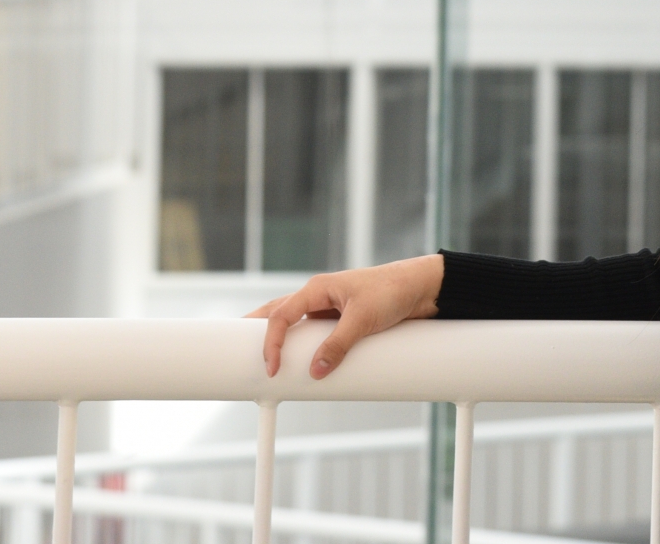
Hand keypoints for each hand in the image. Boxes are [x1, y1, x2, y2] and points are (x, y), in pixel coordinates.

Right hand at [250, 254, 445, 377]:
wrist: (422, 288)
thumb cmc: (393, 291)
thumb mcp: (365, 319)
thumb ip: (339, 345)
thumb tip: (316, 371)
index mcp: (318, 289)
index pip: (281, 315)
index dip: (271, 342)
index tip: (271, 367)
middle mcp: (319, 297)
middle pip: (277, 314)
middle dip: (256, 332)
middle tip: (237, 352)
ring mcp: (329, 309)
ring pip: (294, 324)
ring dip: (278, 340)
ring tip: (262, 360)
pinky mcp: (341, 321)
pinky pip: (314, 335)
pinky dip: (303, 347)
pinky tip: (300, 362)